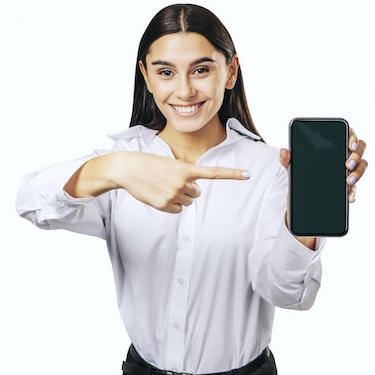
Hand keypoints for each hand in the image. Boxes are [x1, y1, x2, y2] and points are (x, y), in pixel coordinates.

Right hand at [110, 152, 250, 213]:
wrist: (127, 169)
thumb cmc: (148, 164)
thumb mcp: (170, 164)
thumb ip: (185, 175)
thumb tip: (193, 192)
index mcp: (186, 169)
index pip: (214, 173)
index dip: (232, 174)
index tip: (248, 174)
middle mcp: (182, 183)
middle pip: (197, 193)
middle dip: (187, 189)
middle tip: (171, 181)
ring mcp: (173, 195)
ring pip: (188, 202)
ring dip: (179, 196)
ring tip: (163, 187)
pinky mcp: (164, 205)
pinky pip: (178, 210)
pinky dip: (171, 205)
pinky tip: (159, 195)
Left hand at [279, 127, 367, 246]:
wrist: (301, 195)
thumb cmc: (301, 172)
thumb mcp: (293, 166)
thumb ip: (287, 159)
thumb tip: (283, 152)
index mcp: (334, 145)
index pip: (349, 135)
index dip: (353, 137)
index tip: (350, 145)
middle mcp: (345, 156)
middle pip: (360, 150)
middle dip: (357, 156)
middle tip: (347, 164)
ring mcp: (348, 171)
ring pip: (362, 167)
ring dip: (358, 173)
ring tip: (348, 181)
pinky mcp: (347, 186)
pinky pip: (355, 188)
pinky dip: (353, 192)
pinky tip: (349, 197)